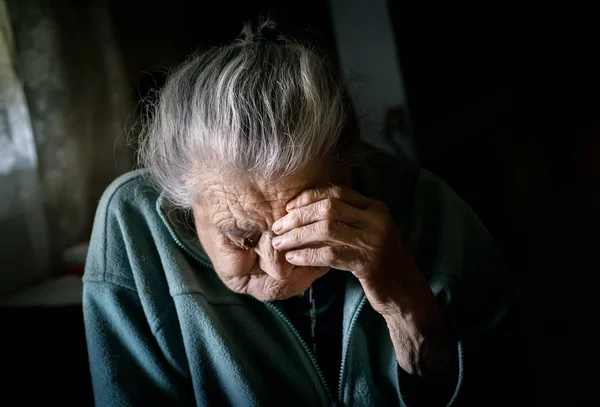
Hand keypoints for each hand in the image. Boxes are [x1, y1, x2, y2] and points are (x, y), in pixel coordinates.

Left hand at [270, 184, 436, 318]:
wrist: (406, 294)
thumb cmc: (380, 264)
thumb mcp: (367, 235)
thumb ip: (346, 221)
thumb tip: (303, 213)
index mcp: (375, 207)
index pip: (336, 192)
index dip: (308, 197)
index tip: (288, 207)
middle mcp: (376, 219)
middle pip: (328, 208)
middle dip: (298, 216)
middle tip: (277, 227)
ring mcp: (374, 240)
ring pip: (326, 229)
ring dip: (297, 236)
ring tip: (279, 244)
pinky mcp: (369, 263)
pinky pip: (330, 254)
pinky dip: (307, 255)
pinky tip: (293, 259)